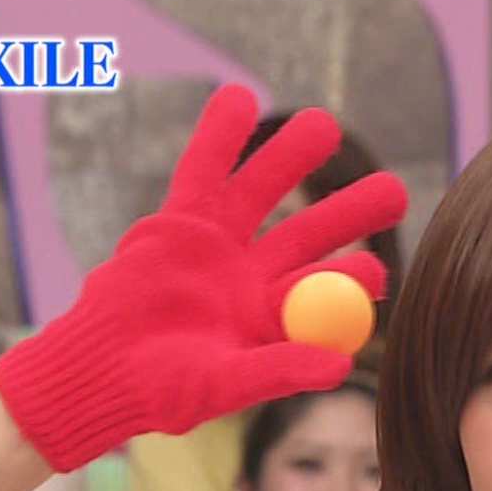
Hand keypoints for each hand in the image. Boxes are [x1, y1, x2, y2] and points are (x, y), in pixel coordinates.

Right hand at [0, 84, 408, 471]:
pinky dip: (219, 136)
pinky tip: (240, 99)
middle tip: (392, 192)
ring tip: (323, 126)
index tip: (374, 272)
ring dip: (291, 157)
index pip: (325, 291)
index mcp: (273, 318)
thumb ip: (278, 372)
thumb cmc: (160, 392)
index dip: (352, 278)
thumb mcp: (222, 387)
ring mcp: (219, 245)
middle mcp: (253, 275)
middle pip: (310, 233)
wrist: (98, 372)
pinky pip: (202, 171)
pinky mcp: (179, 222)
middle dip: (349, 211)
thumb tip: (341, 368)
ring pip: (263, 192)